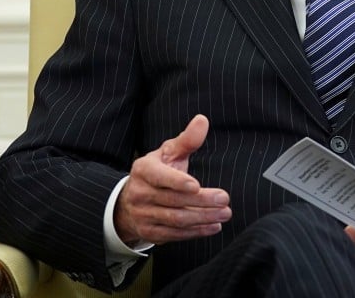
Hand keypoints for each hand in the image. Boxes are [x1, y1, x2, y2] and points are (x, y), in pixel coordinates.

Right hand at [114, 114, 231, 245]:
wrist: (130, 202)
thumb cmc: (157, 171)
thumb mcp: (168, 152)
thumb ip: (186, 139)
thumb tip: (202, 120)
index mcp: (143, 170)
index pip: (159, 177)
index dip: (176, 182)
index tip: (196, 185)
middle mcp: (140, 193)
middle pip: (173, 200)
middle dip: (202, 201)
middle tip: (224, 199)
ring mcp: (143, 215)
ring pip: (176, 219)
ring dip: (203, 218)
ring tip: (225, 213)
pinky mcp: (150, 233)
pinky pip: (175, 234)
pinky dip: (196, 232)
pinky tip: (214, 226)